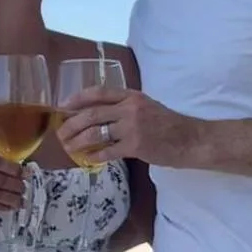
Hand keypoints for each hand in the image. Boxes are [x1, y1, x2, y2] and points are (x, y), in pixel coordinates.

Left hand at [57, 86, 199, 167]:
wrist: (190, 140)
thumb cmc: (168, 124)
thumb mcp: (146, 106)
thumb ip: (124, 107)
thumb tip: (96, 114)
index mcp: (131, 96)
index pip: (99, 92)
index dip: (78, 98)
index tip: (63, 106)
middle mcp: (130, 108)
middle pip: (91, 114)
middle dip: (71, 124)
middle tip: (60, 133)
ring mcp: (132, 127)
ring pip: (96, 133)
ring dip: (78, 141)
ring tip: (69, 147)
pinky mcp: (136, 146)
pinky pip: (108, 151)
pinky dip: (94, 156)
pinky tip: (87, 159)